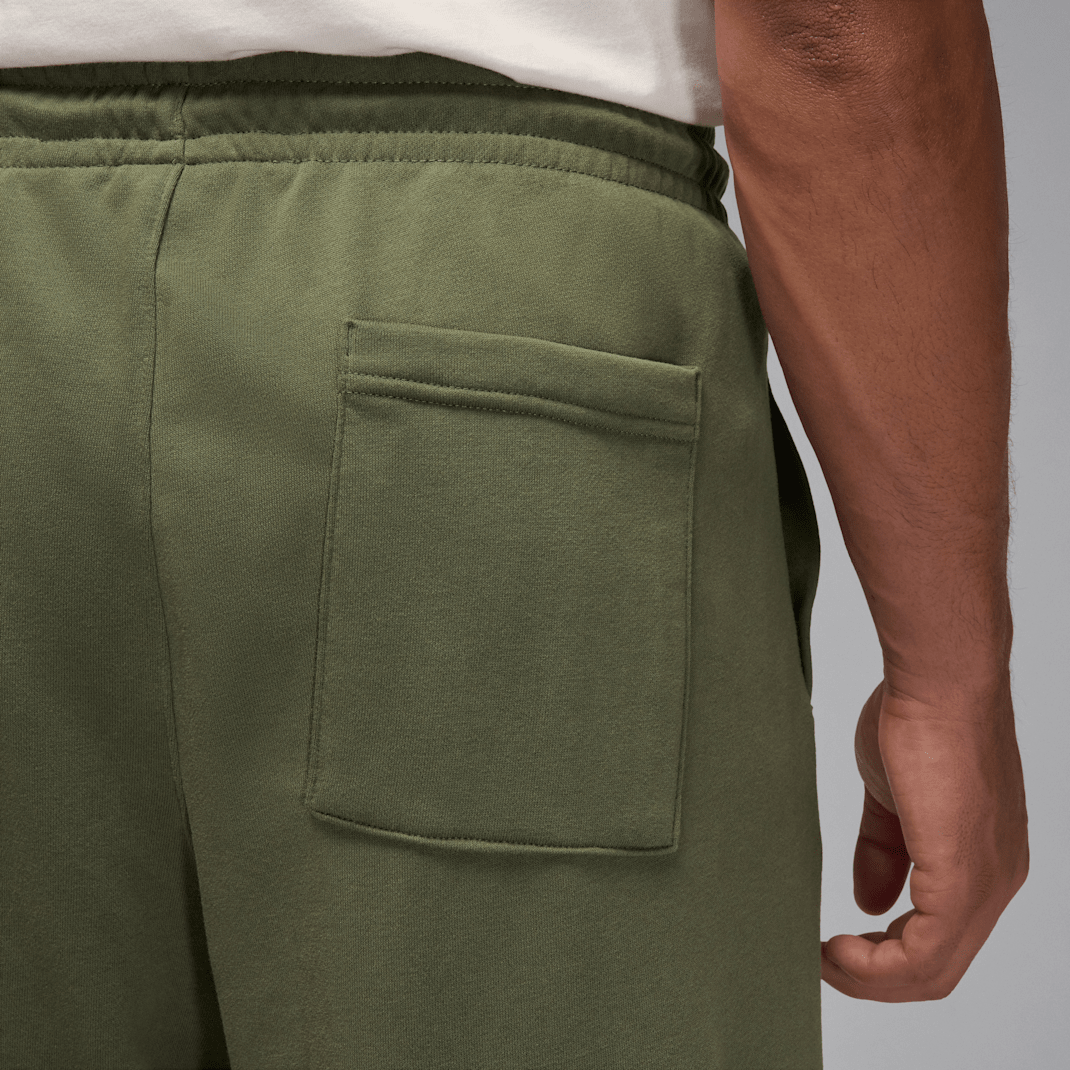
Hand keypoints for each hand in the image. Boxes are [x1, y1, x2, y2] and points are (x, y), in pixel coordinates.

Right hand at [821, 677, 1028, 1000]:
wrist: (939, 683)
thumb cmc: (920, 719)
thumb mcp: (893, 798)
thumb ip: (884, 851)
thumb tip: (869, 901)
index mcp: (983, 860)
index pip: (941, 936)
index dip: (886, 953)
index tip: (837, 946)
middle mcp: (996, 880)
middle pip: (939, 966)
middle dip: (875, 976)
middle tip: (823, 963)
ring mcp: (985, 882)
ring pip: (933, 969)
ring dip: (871, 976)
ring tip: (824, 960)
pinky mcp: (963, 877)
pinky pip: (924, 953)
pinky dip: (877, 965)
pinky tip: (838, 949)